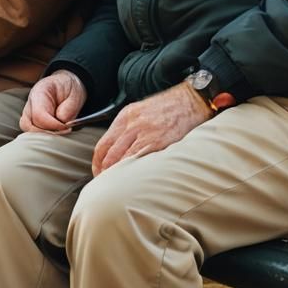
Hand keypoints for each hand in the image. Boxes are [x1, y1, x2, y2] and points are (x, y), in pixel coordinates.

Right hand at [20, 71, 87, 132]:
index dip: (53, 125)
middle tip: (64, 131)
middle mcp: (30, 103)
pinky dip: (45, 137)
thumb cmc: (70, 88)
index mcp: (39, 92)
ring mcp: (29, 113)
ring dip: (45, 136)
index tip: (66, 127)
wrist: (67, 86)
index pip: (38, 115)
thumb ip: (69, 107)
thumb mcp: (75, 93)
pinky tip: (57, 133)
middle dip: (48, 133)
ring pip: (29, 132)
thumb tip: (62, 121)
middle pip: (29, 126)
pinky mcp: (32, 122)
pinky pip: (33, 135)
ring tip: (61, 132)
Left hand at [92, 81, 211, 176]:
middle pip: (109, 155)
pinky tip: (132, 182)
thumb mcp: (142, 111)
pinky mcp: (158, 143)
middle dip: (104, 173)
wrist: (190, 100)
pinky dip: (132, 174)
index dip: (97, 163)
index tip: (99, 172)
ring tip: (118, 187)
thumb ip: (128, 128)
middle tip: (106, 184)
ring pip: (121, 161)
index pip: (102, 145)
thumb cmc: (168, 107)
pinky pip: (138, 162)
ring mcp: (145, 133)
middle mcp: (132, 124)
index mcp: (126, 116)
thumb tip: (116, 150)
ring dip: (117, 176)